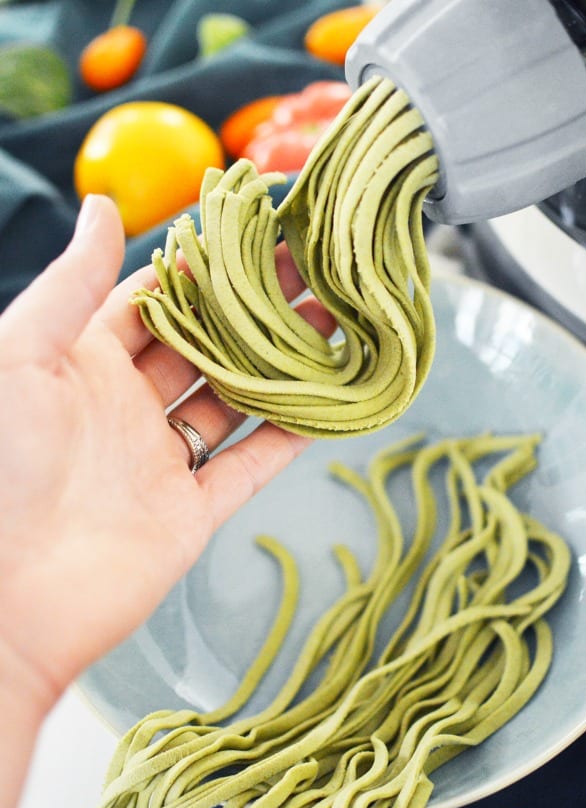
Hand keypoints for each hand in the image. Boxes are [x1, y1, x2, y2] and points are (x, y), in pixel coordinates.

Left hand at [0, 195, 332, 807]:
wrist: (11, 599)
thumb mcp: (19, 356)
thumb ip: (70, 285)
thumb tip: (102, 207)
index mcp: (81, 364)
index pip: (152, 301)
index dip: (198, 267)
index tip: (248, 231)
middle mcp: (126, 407)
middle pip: (203, 345)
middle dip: (253, 308)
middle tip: (308, 269)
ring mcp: (162, 460)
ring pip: (234, 399)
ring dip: (279, 363)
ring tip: (331, 321)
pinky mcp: (190, 511)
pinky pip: (250, 464)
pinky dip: (289, 436)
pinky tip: (326, 402)